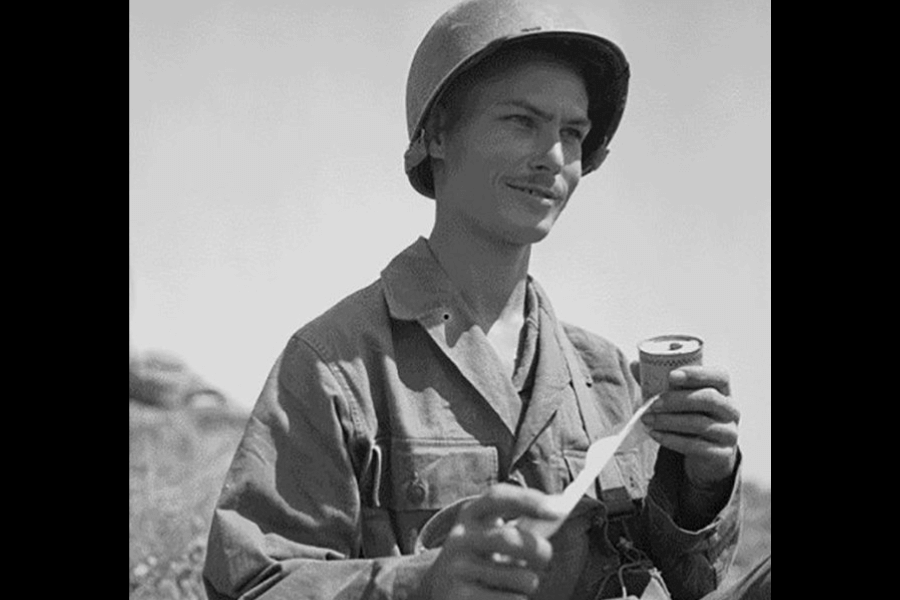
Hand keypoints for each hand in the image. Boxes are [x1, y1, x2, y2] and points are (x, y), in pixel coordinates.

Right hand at [422, 483, 563, 599]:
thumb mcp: (492, 533)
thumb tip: (559, 509)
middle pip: (510, 539)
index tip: (559, 510)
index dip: (528, 500)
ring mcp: (457, 569)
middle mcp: (459, 538)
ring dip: (531, 581)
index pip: (498, 498)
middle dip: (540, 550)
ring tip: (522, 581)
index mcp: (470, 514)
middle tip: (547, 555)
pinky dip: (518, 599)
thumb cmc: (483, 554)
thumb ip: (520, 523)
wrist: (440, 585)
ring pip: (520, 578)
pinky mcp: (459, 598)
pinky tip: (504, 596)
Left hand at [633, 363, 739, 487]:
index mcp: (723, 391)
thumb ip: (660, 383)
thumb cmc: (692, 418)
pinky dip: (672, 440)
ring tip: (647, 419)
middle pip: (709, 399)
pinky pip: (697, 446)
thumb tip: (636, 365)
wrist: (707, 455)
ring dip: (670, 421)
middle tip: (653, 403)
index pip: (719, 376)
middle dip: (678, 400)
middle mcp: (730, 410)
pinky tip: (655, 435)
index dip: (696, 374)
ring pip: (701, 424)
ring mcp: (729, 433)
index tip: (671, 376)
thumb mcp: (681, 400)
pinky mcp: (722, 454)